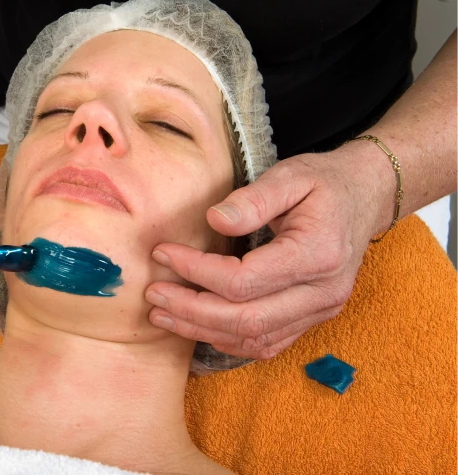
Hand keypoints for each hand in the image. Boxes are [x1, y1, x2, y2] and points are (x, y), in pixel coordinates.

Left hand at [144, 141, 394, 358]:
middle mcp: (323, 293)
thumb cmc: (324, 183)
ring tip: (162, 315)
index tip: (163, 254)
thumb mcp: (291, 175)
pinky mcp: (312, 318)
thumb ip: (253, 199)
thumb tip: (213, 220)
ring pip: (254, 339)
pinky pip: (267, 343)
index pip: (244, 280)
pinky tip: (197, 327)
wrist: (365, 197)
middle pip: (246, 320)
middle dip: (191, 311)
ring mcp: (321, 311)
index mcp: (318, 255)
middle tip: (153, 295)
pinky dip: (228, 340)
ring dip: (202, 331)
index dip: (196, 271)